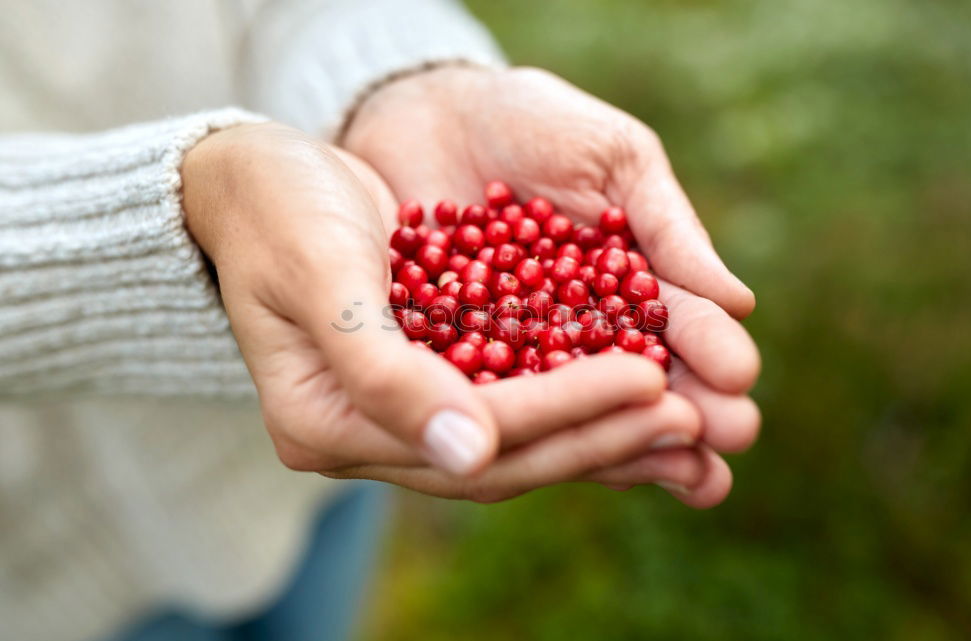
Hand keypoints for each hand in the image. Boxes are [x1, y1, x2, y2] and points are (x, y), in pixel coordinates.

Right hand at [180, 122, 721, 503]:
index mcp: (326, 425)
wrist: (256, 180)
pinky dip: (577, 398)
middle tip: (695, 419)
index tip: (653, 382)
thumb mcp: (321, 275)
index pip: (468, 435)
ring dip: (604, 432)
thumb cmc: (277, 211)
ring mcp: (400, 415)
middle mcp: (367, 436)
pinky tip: (639, 391)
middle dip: (601, 436)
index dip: (564, 413)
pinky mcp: (430, 381)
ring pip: (519, 440)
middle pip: (503, 455)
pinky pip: (515, 400)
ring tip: (687, 422)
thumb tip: (472, 453)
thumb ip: (385, 374)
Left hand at [341, 66, 761, 501]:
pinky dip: (522, 422)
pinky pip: (491, 393)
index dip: (712, 354)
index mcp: (633, 279)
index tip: (740, 381)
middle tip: (726, 442)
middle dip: (685, 414)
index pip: (679, 325)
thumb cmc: (533, 122)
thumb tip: (740, 301)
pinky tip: (556, 452)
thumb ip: (666, 227)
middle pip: (638, 382)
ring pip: (575, 405)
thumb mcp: (612, 159)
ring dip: (623, 440)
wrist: (430, 110)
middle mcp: (584, 327)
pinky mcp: (455, 356)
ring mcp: (522, 348)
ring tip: (679, 476)